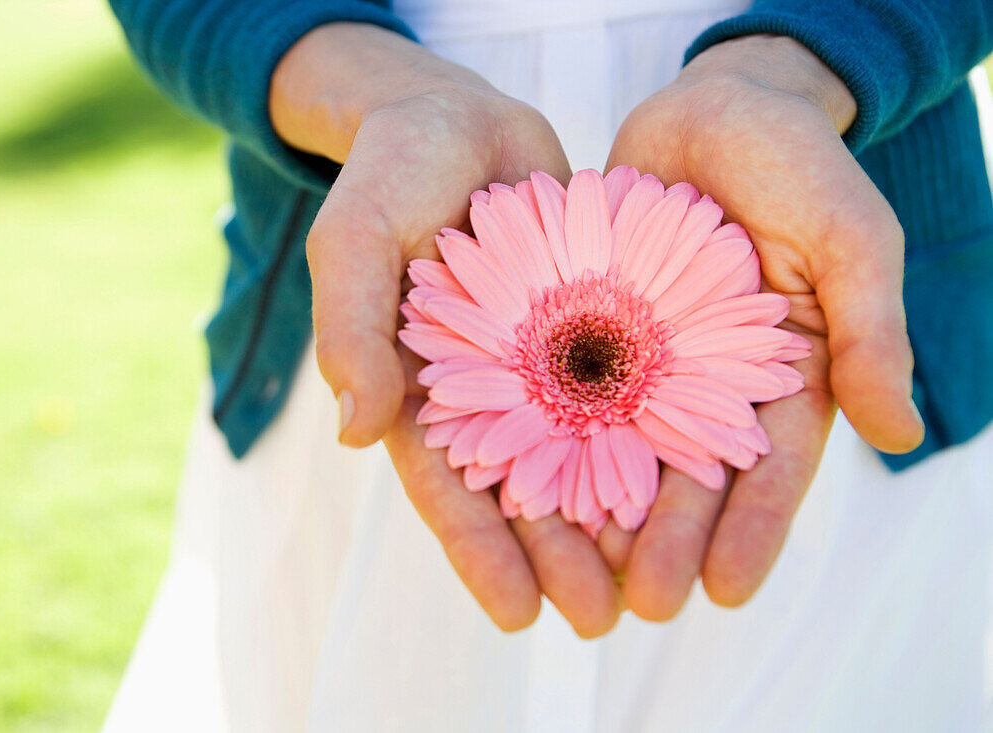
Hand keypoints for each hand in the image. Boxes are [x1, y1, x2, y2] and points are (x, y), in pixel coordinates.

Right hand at [272, 24, 624, 634]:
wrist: (457, 113)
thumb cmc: (391, 173)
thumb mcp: (355, 238)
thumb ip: (351, 328)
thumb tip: (358, 433)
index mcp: (415, 387)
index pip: (445, 484)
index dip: (477, 550)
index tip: (516, 614)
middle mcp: (482, 389)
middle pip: (520, 487)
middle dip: (556, 556)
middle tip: (599, 618)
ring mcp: (538, 361)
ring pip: (580, 452)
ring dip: (610, 518)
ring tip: (651, 581)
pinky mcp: (590, 325)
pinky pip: (623, 386)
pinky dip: (647, 436)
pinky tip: (686, 486)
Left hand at [600, 35, 924, 619]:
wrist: (714, 109)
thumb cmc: (794, 165)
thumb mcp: (849, 240)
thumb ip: (870, 332)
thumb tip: (900, 434)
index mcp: (786, 376)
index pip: (771, 469)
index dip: (752, 530)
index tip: (723, 590)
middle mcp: (713, 382)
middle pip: (690, 475)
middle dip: (669, 541)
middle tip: (642, 604)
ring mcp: (651, 360)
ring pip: (626, 448)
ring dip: (607, 513)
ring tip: (584, 574)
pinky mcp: (595, 329)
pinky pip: (571, 390)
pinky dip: (554, 437)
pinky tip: (530, 487)